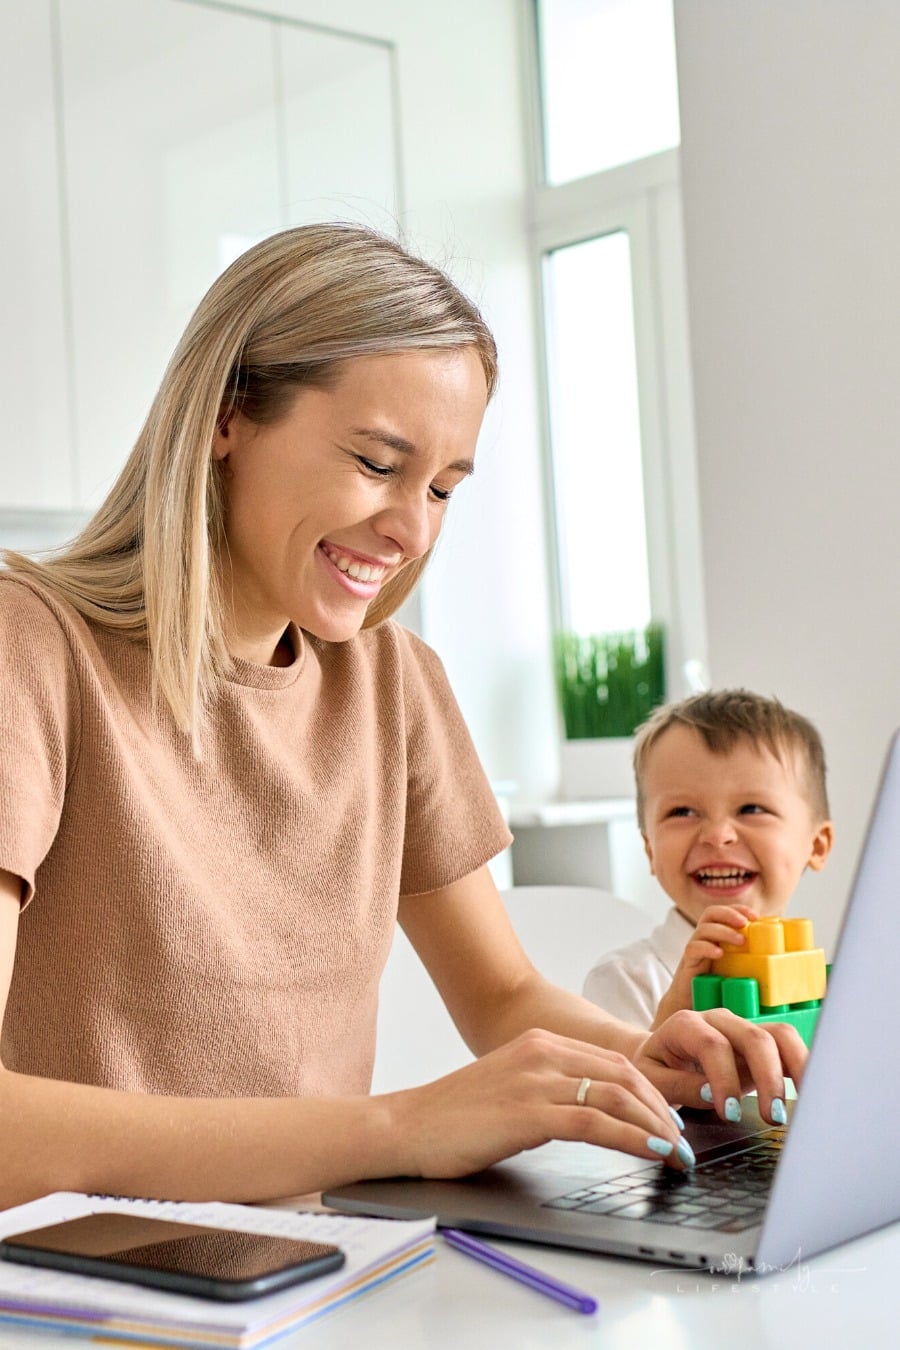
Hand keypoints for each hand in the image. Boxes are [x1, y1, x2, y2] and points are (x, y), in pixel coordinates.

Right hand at [387, 1028, 691, 1179]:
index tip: (671, 1120)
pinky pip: (595, 1121)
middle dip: (662, 1110)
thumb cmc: (454, 1117)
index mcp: (540, 1043)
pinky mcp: (528, 1112)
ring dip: (656, 1127)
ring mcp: (535, 1080)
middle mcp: (542, 1053)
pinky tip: (652, 1153)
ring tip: (677, 1154)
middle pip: (624, 1074)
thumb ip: (548, 1091)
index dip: (651, 1092)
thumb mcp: (510, 1090)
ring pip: (617, 1095)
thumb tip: (593, 1117)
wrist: (405, 1126)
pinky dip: (632, 1138)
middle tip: (684, 1143)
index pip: (614, 1062)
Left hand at [634, 1008, 807, 1124]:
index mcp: (686, 1024)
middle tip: (772, 1116)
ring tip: (799, 1105)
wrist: (657, 1057)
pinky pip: (789, 1047)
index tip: (730, 1113)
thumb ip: (679, 1086)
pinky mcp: (760, 1044)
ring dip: (795, 1069)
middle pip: (754, 1037)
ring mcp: (743, 1029)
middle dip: (768, 1078)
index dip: (725, 1079)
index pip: (713, 1045)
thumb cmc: (654, 1068)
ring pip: (780, 1035)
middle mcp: (719, 1020)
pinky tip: (810, 1093)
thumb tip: (712, 1094)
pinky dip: (803, 1067)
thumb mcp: (652, 1079)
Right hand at [650, 904, 756, 1028]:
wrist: (691, 1006)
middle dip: (729, 914)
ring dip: (723, 931)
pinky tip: (719, 953)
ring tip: (740, 941)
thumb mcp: (738, 971)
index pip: (724, 912)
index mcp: (717, 937)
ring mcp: (695, 950)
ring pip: (703, 929)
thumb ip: (754, 963)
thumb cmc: (718, 989)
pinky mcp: (688, 964)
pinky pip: (693, 948)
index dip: (738, 909)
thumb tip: (788, 965)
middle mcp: (705, 939)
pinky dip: (706, 947)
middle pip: (711, 913)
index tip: (755, 916)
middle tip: (745, 923)